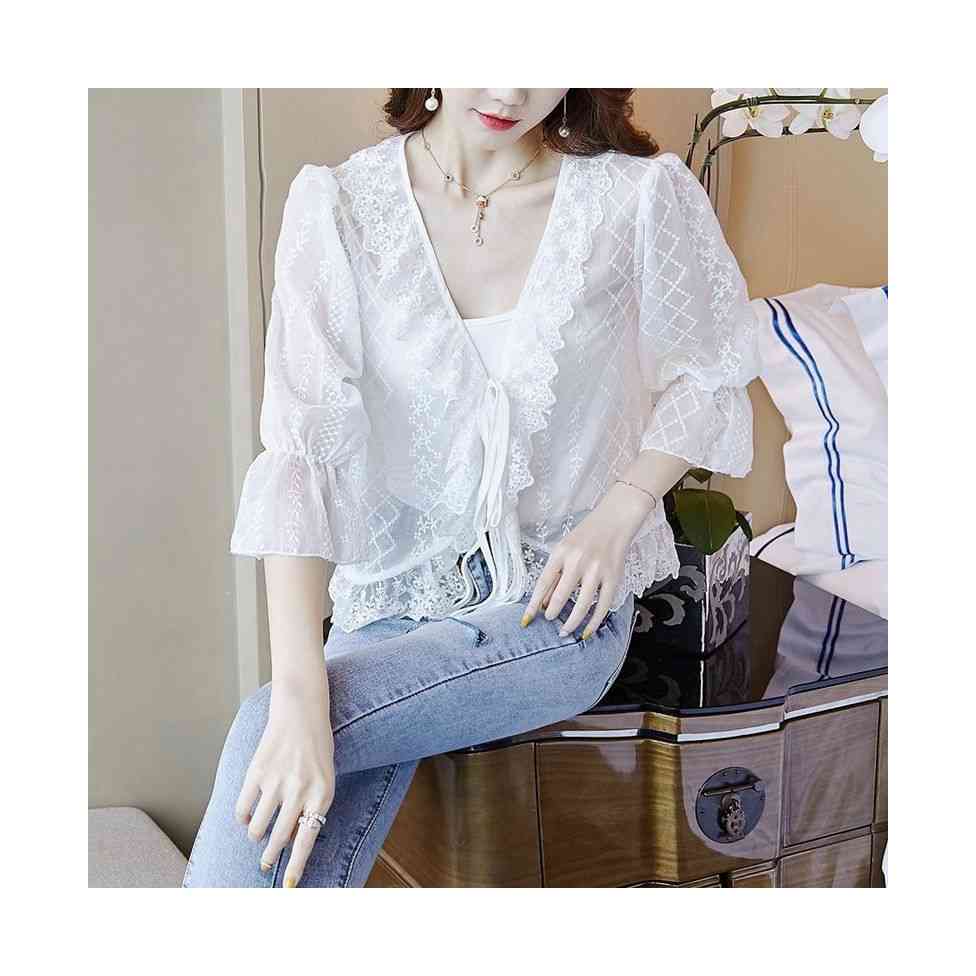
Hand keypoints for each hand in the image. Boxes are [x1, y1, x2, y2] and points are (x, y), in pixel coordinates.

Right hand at [234, 678, 334, 886]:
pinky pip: (243, 809)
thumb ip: (311, 807)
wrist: (301, 711)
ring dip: (256, 836)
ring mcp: (276, 781)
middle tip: (265, 865)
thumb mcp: (325, 778)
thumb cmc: (316, 748)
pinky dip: (243, 818)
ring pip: (257, 828)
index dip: (296, 865)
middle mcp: (299, 790)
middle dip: (270, 858)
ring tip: (259, 834)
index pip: (306, 839)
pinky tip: (247, 816)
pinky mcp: (256, 772)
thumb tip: (291, 840)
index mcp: (322, 794)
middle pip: (278, 838)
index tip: (288, 884)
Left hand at [521, 482, 655, 637]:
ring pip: (582, 605)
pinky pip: (602, 606)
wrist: (614, 521)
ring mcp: (597, 570)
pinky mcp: (613, 578)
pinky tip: (586, 631)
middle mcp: (578, 561)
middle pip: (560, 595)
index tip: (526, 620)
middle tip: (550, 621)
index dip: (533, 604)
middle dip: (552, 613)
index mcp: (561, 553)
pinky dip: (594, 622)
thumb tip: (542, 603)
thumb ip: (554, 575)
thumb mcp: (564, 549)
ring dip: (571, 622)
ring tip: (564, 631)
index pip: (543, 583)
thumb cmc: (585, 536)